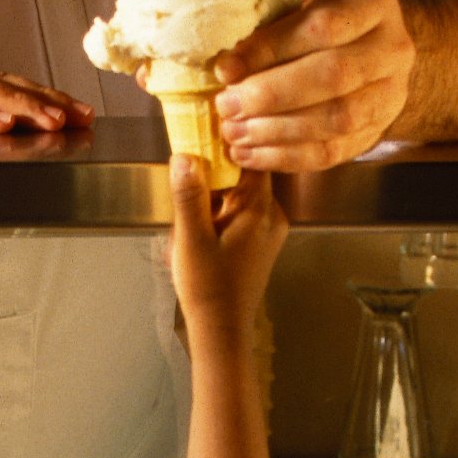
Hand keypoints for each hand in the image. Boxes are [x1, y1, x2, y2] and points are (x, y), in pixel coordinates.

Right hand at [164, 155, 291, 336]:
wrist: (222, 330)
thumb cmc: (209, 288)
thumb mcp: (191, 238)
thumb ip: (189, 194)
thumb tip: (184, 155)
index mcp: (260, 209)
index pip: (252, 157)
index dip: (229, 140)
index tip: (205, 127)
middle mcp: (273, 215)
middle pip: (246, 173)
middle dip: (216, 169)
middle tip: (188, 168)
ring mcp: (269, 229)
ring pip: (242, 192)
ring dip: (216, 191)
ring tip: (191, 204)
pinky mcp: (261, 242)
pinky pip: (242, 210)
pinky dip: (221, 208)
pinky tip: (201, 223)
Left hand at [216, 0, 416, 167]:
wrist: (373, 52)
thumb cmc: (324, 23)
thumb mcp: (302, 6)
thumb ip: (271, 26)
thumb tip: (226, 64)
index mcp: (371, 3)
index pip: (322, 25)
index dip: (270, 48)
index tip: (226, 68)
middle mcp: (392, 48)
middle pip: (332, 75)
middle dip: (270, 94)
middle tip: (226, 105)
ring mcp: (391, 95)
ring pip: (335, 120)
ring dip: (275, 130)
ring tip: (234, 132)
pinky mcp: (376, 133)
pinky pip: (332, 153)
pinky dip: (285, 157)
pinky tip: (250, 154)